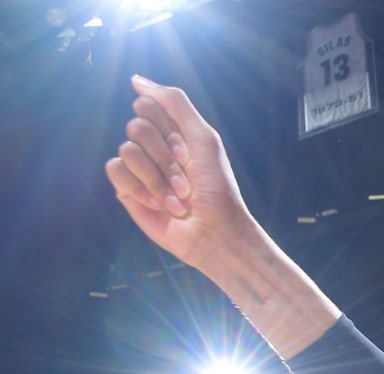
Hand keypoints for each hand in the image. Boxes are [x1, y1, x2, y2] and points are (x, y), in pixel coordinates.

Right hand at [105, 77, 255, 278]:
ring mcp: (138, 166)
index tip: (188, 154)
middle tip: (186, 179)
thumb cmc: (216, 187)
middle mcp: (153, 145)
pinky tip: (158, 203)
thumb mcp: (203, 137)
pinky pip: (115, 169)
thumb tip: (136, 79)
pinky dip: (140, 188)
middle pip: (137, 126)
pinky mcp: (126, 187)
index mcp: (172, 130)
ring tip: (177, 198)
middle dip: (165, 157)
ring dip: (157, 177)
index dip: (168, 130)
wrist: (213, 230)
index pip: (148, 105)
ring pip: (127, 149)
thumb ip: (174, 103)